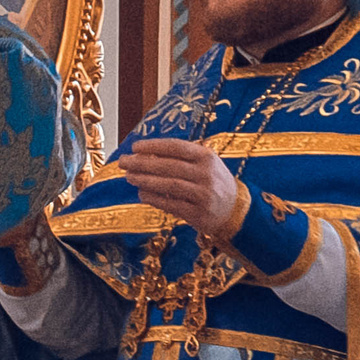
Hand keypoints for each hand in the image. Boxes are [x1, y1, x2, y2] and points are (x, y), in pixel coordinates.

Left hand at [118, 137, 241, 235]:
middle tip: (124, 162)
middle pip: (169, 166)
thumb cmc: (212, 182)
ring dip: (146, 181)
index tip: (134, 147)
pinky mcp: (199, 213)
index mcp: (207, 156)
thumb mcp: (204, 163)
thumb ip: (181, 157)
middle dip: (143, 163)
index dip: (153, 146)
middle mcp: (206, 174)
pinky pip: (172, 205)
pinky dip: (155, 199)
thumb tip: (145, 153)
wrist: (235, 209)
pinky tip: (142, 195)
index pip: (176, 147)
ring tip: (129, 177)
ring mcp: (203, 194)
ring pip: (169, 185)